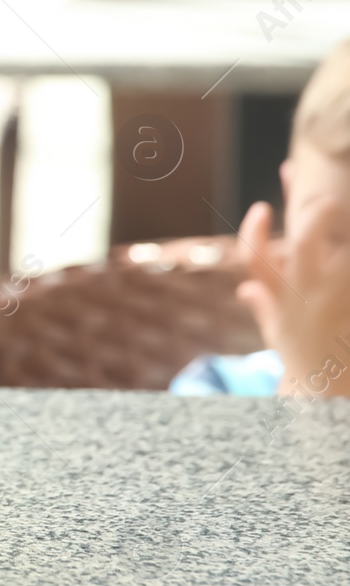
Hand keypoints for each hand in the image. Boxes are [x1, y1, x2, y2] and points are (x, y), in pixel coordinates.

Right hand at [235, 198, 349, 396]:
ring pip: (341, 253)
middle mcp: (306, 293)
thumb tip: (246, 289)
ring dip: (346, 231)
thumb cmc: (304, 358)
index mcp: (281, 297)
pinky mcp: (348, 300)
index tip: (260, 208)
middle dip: (316, 213)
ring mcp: (334, 296)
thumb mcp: (278, 333)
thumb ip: (264, 306)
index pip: (256, 260)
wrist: (328, 387)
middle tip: (327, 198)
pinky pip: (349, 271)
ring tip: (346, 214)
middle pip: (307, 242)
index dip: (254, 231)